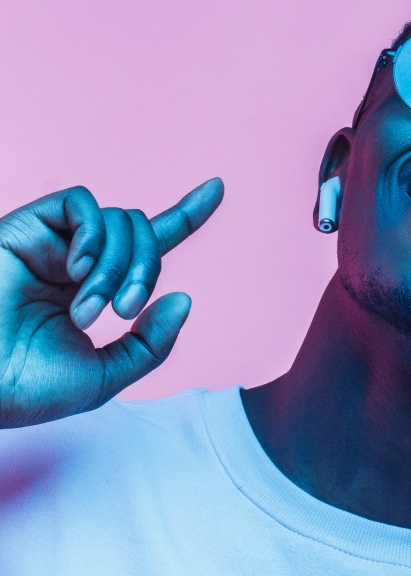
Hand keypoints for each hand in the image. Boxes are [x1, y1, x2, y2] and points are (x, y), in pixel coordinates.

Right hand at [0, 178, 223, 427]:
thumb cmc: (28, 387)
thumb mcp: (106, 374)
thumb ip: (151, 342)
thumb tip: (184, 298)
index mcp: (96, 289)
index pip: (151, 244)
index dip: (186, 215)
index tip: (217, 188)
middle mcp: (79, 261)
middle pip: (145, 234)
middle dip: (148, 269)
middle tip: (124, 309)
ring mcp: (55, 243)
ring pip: (123, 221)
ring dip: (120, 267)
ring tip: (87, 308)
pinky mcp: (29, 225)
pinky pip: (84, 203)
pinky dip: (96, 236)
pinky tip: (76, 270)